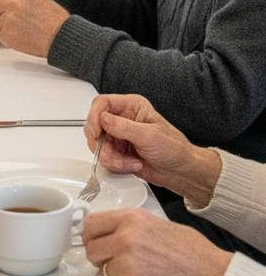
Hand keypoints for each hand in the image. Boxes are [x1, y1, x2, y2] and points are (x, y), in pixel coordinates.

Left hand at [0, 0, 67, 56]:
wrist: (61, 37)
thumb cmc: (52, 18)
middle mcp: (12, 3)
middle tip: (12, 19)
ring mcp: (8, 19)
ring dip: (5, 26)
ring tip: (23, 28)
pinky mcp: (7, 35)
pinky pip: (1, 35)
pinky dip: (9, 37)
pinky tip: (24, 36)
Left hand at [83, 209, 230, 275]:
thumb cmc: (193, 253)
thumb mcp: (157, 223)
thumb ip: (129, 224)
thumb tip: (108, 229)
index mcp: (131, 218)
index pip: (92, 224)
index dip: (91, 236)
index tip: (94, 241)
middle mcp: (125, 238)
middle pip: (91, 249)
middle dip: (101, 257)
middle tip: (116, 261)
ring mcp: (127, 263)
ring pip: (103, 271)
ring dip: (117, 275)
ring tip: (142, 272)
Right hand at [85, 94, 221, 204]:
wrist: (181, 172)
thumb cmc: (174, 149)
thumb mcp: (149, 135)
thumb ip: (123, 126)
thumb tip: (102, 118)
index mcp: (131, 106)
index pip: (102, 103)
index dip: (94, 116)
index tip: (96, 132)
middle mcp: (122, 119)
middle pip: (94, 125)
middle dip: (103, 144)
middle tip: (113, 154)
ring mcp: (117, 136)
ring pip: (97, 144)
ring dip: (111, 157)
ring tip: (130, 162)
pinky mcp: (117, 151)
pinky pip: (104, 157)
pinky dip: (115, 164)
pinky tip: (132, 165)